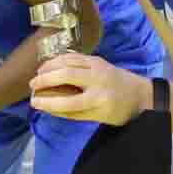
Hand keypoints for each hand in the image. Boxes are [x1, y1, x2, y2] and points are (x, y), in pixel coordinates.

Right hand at [31, 51, 150, 124]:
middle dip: (45, 79)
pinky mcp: (97, 59)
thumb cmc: (118, 110)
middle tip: (32, 85)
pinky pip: (74, 56)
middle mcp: (98, 81)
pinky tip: (50, 64)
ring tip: (37, 73)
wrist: (140, 93)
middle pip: (66, 75)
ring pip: (69, 62)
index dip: (49, 102)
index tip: (34, 102)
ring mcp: (98, 67)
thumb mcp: (97, 117)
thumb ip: (73, 113)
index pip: (68, 102)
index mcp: (99, 100)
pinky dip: (59, 59)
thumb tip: (47, 107)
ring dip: (50, 66)